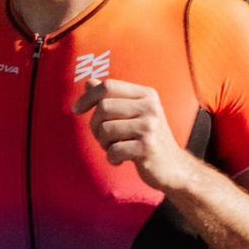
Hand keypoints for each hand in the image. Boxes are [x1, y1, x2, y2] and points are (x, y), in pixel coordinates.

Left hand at [78, 79, 196, 194]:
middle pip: (103, 108)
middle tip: (105, 138)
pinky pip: (113, 150)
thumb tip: (88, 83)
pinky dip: (112, 158)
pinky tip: (122, 160)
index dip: (88, 97)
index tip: (76, 110)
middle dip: (95, 126)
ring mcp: (150, 127)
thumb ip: (111, 98)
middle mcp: (151, 107)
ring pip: (105, 130)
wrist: (172, 166)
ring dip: (104, 144)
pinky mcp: (147, 148)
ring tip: (116, 148)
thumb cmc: (145, 138)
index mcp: (146, 95)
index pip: (109, 86)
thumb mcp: (132, 114)